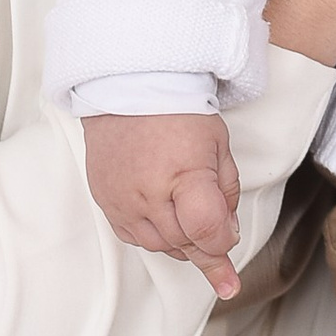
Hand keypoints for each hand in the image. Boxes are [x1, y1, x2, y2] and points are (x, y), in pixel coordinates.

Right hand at [83, 111, 244, 301]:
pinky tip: (164, 220)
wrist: (127, 89)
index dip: (223, 245)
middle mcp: (149, 193)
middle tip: (217, 241)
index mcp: (184, 174)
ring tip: (191, 224)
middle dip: (205, 246)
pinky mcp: (106, 202)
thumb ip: (226, 192)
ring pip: (159, 246)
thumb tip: (226, 232)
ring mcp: (123, 200)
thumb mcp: (218, 146)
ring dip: (180, 243)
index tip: (229, 244)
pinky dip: (154, 235)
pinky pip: (133, 236)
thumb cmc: (175, 111)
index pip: (206, 231)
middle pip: (184, 244)